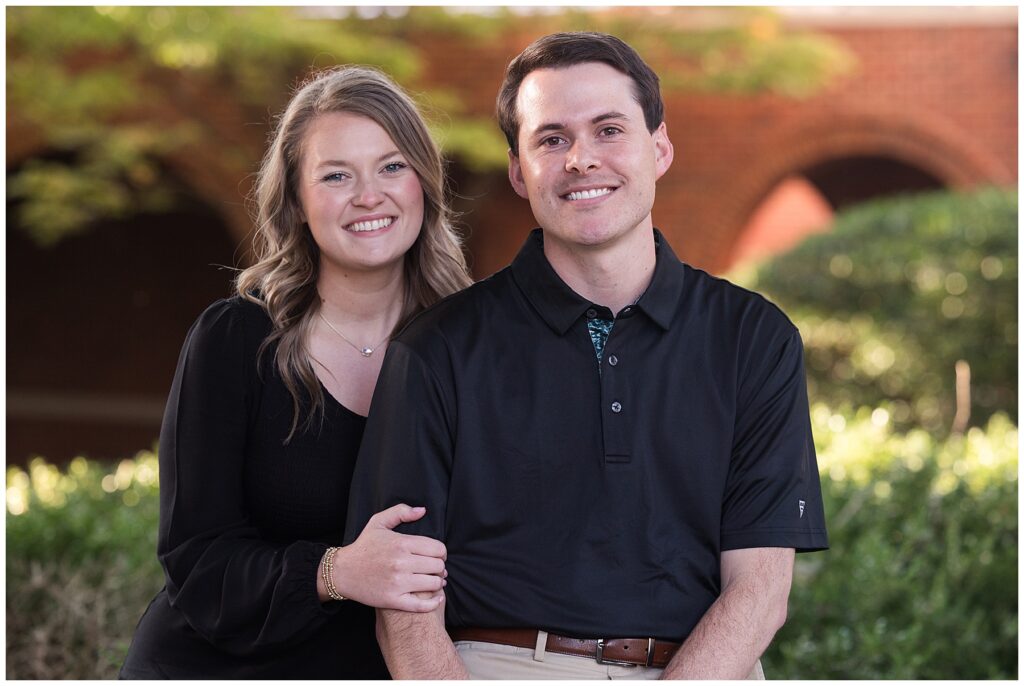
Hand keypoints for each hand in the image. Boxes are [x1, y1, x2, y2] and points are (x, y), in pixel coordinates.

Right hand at [332, 504, 446, 611]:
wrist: (342, 572)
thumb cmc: (363, 547)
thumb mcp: (378, 523)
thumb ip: (401, 512)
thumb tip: (422, 510)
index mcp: (402, 543)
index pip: (437, 549)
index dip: (441, 552)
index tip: (437, 555)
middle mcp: (401, 563)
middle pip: (438, 566)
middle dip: (440, 567)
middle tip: (435, 569)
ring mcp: (398, 583)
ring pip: (433, 583)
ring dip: (437, 582)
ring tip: (434, 581)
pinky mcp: (393, 600)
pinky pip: (421, 605)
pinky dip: (433, 602)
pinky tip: (437, 598)